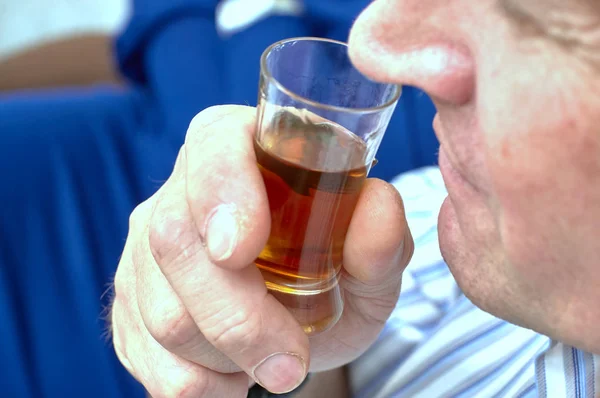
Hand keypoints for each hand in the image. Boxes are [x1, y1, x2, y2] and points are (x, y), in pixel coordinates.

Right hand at [110, 105, 413, 396]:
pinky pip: (149, 355)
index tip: (242, 249)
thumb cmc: (333, 278)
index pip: (214, 146)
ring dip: (229, 355)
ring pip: (164, 311)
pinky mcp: (129, 304)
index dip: (221, 190)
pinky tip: (234, 374)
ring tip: (274, 361)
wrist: (295, 323)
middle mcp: (181, 192)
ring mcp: (145, 251)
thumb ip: (382, 237)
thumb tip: (376, 206)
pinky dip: (201, 382)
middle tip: (291, 361)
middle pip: (175, 239)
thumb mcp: (372, 265)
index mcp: (241, 151)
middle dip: (237, 316)